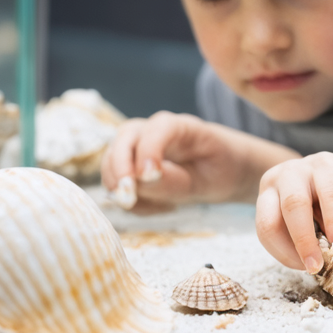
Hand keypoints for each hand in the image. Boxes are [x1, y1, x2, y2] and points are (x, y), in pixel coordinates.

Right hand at [101, 112, 298, 212]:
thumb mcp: (209, 179)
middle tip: (128, 200)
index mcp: (179, 126)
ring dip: (124, 190)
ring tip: (164, 207)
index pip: (157, 130)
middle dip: (120, 170)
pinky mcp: (128, 164)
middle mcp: (152, 130)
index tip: (148, 177)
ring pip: (111, 162)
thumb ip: (177, 181)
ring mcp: (136, 146)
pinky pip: (116, 184)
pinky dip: (132, 202)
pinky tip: (161, 207)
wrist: (222, 170)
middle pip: (123, 140)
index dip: (148, 151)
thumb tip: (140, 181)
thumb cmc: (220, 169)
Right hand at [255, 154, 332, 274]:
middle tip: (317, 267)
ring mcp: (276, 183)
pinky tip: (299, 259)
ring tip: (309, 266)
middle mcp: (299, 169)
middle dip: (304, 240)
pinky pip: (262, 232)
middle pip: (293, 203)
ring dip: (287, 250)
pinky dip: (279, 252)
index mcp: (331, 166)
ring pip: (268, 219)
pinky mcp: (264, 201)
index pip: (330, 192)